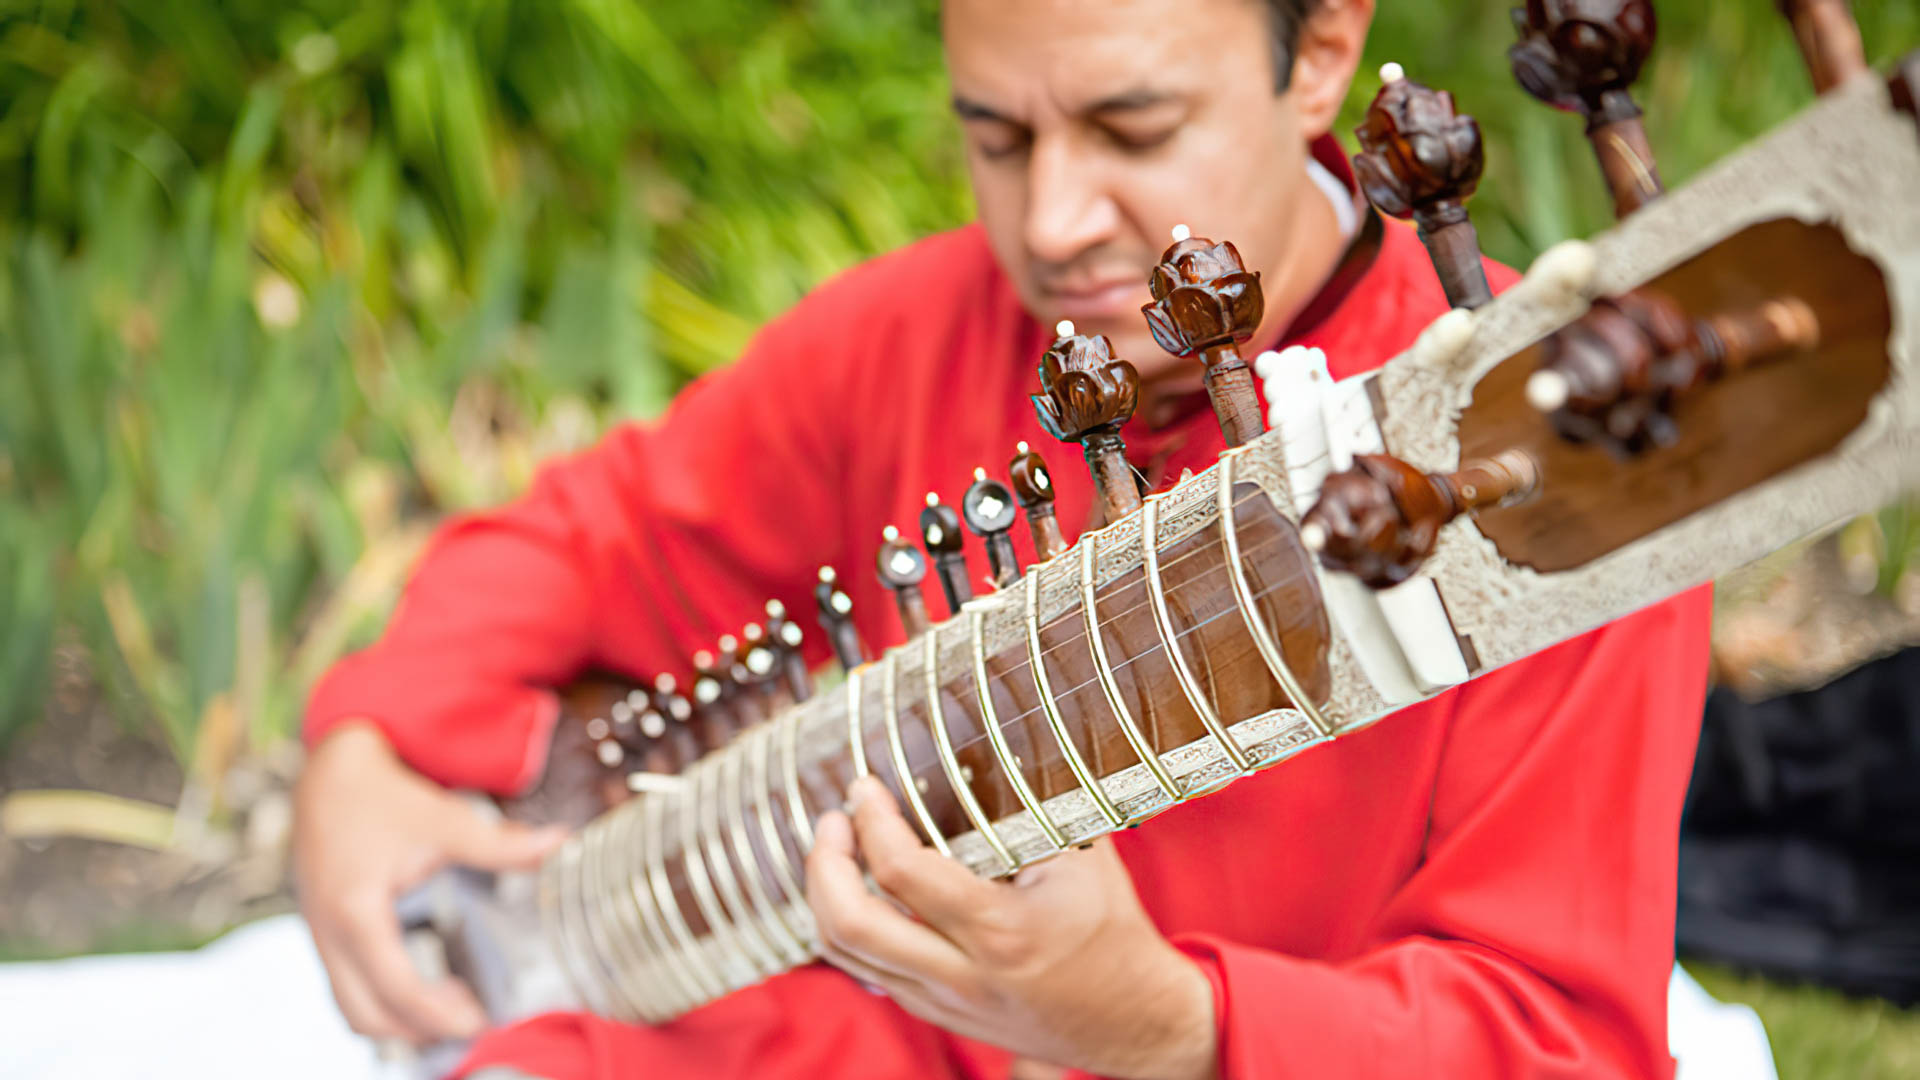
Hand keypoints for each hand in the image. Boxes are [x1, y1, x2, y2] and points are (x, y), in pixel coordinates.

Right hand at [293, 721, 566, 1042]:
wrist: (331, 773)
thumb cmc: (382, 796)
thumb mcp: (444, 819)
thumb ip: (500, 844)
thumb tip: (559, 845)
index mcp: (356, 911)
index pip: (396, 987)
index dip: (439, 1014)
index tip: (480, 1021)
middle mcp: (329, 933)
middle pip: (366, 1017)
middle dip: (418, 1031)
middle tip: (473, 1019)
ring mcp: (320, 937)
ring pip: (351, 1009)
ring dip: (399, 1022)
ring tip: (453, 1005)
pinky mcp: (324, 934)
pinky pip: (346, 989)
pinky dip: (383, 1001)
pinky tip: (425, 985)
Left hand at [804, 776, 1218, 1079]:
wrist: (1138, 1022)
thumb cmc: (1114, 933)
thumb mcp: (1083, 857)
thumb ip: (1033, 808)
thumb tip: (988, 748)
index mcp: (999, 930)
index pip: (902, 872)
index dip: (872, 820)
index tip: (866, 788)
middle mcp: (962, 974)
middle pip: (850, 926)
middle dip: (824, 864)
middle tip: (833, 822)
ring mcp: (945, 1002)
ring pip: (846, 956)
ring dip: (825, 896)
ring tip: (835, 851)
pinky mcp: (940, 1015)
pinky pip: (869, 972)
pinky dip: (849, 928)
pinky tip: (860, 893)